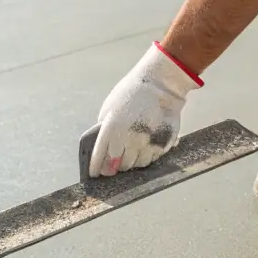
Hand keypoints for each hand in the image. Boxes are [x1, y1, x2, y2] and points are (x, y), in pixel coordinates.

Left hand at [88, 42, 202, 177]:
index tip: (95, 173)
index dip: (96, 168)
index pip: (100, 158)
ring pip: (136, 165)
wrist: (161, 84)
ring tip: (132, 152)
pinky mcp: (163, 144)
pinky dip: (146, 156)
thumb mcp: (110, 108)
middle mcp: (128, 139)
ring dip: (132, 161)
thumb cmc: (132, 93)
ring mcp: (147, 143)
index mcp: (111, 128)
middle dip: (115, 165)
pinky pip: (152, 159)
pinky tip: (145, 146)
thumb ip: (105, 129)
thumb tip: (104, 148)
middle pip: (119, 166)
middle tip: (116, 160)